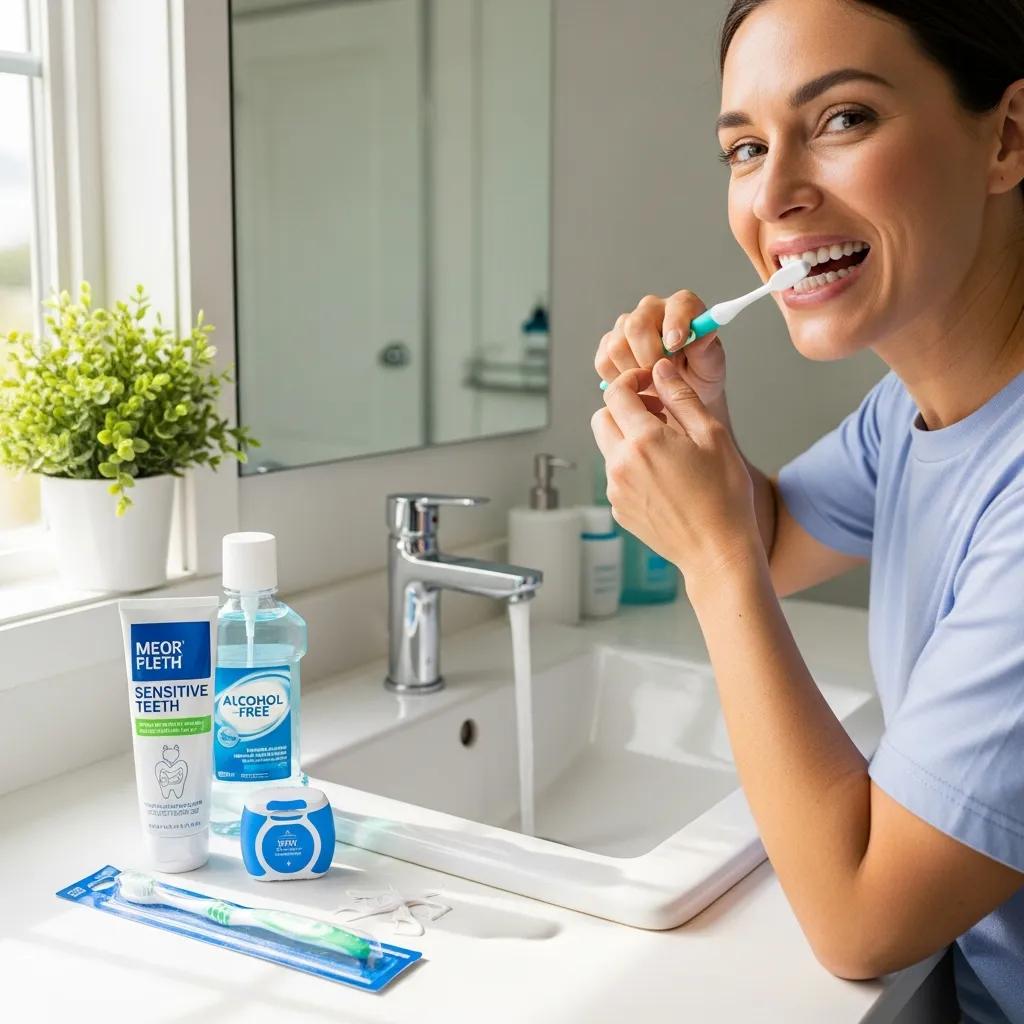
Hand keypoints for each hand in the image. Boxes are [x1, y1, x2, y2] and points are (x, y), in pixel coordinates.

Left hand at [591, 359, 762, 587]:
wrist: (717, 551)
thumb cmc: (723, 495)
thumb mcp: (712, 435)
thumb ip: (681, 397)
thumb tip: (660, 369)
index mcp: (643, 440)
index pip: (615, 393)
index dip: (632, 380)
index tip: (651, 383)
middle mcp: (620, 464)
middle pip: (602, 418)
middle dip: (624, 409)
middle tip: (657, 415)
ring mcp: (615, 489)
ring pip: (608, 448)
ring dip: (628, 439)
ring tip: (667, 451)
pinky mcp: (618, 508)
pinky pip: (616, 475)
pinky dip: (632, 468)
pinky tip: (664, 479)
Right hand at [594, 290, 726, 406]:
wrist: (680, 396)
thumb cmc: (698, 377)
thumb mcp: (711, 367)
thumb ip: (707, 349)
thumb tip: (701, 334)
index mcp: (683, 308)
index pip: (679, 305)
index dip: (675, 323)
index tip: (675, 345)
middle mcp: (652, 310)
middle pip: (637, 324)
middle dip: (648, 357)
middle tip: (661, 377)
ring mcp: (626, 326)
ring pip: (617, 346)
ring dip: (633, 372)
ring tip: (652, 384)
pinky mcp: (608, 346)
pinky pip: (603, 362)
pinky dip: (618, 379)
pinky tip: (636, 384)